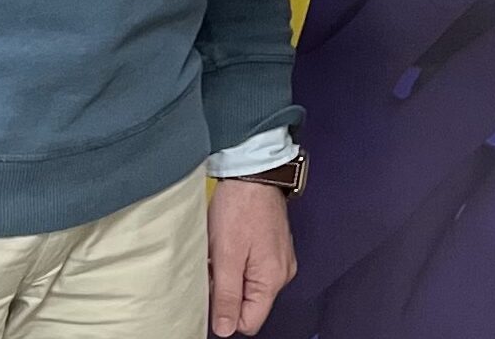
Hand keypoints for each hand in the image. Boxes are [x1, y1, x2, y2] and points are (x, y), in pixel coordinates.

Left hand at [207, 179, 296, 335]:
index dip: (226, 313)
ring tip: (222, 250)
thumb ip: (226, 296)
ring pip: (248, 286)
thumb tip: (225, 330)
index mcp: (273, 279)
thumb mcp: (226, 256)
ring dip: (230, 275)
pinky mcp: (273, 247)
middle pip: (249, 304)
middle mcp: (282, 273)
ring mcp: (279, 259)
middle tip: (216, 264)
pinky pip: (252, 269)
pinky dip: (237, 262)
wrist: (253, 171)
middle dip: (226, 291)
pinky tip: (230, 243)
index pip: (249, 322)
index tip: (212, 291)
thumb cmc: (239, 208)